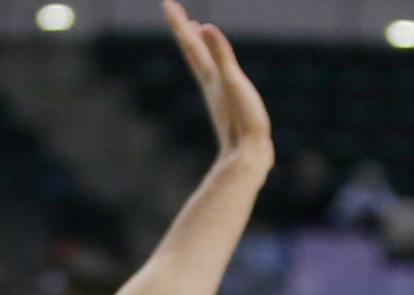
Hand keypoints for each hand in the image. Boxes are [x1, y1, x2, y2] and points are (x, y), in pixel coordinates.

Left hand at [162, 3, 271, 166]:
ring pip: (202, 62)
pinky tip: (216, 62)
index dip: (179, 23)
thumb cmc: (242, 122)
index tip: (166, 3)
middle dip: (183, 27)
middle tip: (172, 8)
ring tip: (194, 28)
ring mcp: (218, 93)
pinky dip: (213, 61)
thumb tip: (204, 26)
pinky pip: (217, 73)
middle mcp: (209, 82)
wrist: (246, 159)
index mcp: (209, 76)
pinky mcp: (229, 103)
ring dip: (196, 43)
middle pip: (192, 49)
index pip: (190, 44)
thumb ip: (221, 54)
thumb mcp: (231, 82)